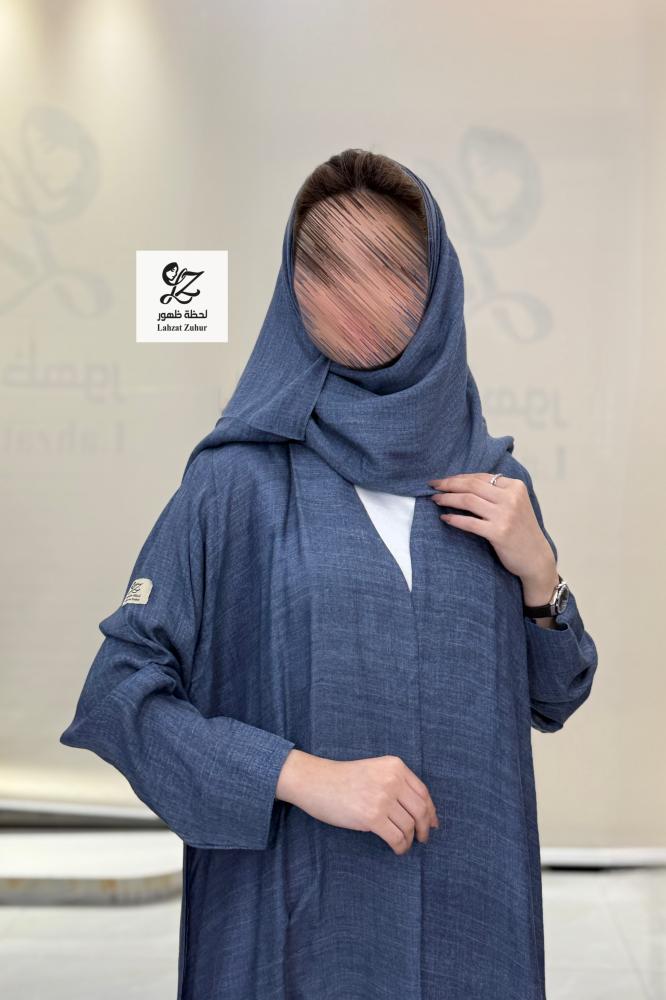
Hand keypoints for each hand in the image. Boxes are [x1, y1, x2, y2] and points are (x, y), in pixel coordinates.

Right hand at [276, 750, 439, 854]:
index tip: (433, 823)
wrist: (316, 781)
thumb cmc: (344, 778)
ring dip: (410, 839)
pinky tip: (397, 849)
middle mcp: (392, 780)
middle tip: (423, 838)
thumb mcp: (375, 771)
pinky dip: (400, 847)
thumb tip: (424, 813)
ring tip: (404, 843)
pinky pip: (397, 837)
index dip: (431, 811)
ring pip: (409, 826)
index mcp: (395, 766)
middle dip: (425, 828)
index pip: (423, 792)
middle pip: (421, 810)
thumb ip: (397, 784)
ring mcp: (382, 798)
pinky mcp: (372, 817)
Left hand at [427, 472, 557, 600]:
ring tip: (436, 500)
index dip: (459, 477)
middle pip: (472, 485)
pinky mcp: (499, 533)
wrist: (536, 557)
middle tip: (433, 485)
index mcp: (515, 487)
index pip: (481, 477)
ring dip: (447, 499)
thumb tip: (463, 482)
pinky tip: (445, 518)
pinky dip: (454, 519)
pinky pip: (469, 523)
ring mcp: (505, 515)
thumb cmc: (521, 530)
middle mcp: (511, 498)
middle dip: (449, 484)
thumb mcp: (515, 504)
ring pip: (468, 501)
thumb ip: (496, 492)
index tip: (444, 480)